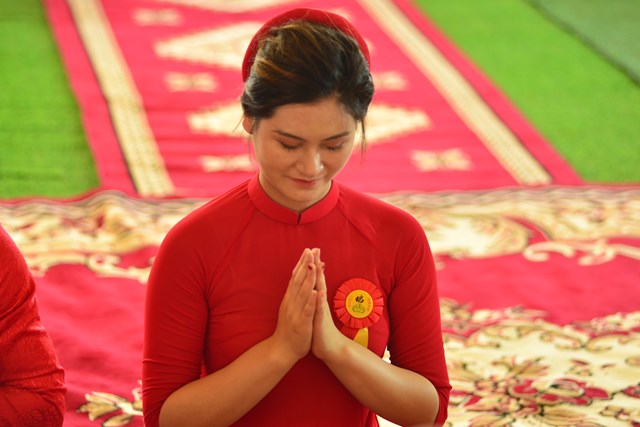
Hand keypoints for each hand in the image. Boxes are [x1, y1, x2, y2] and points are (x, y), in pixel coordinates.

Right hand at [271, 249, 317, 363]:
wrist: (281, 350)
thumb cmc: (289, 329)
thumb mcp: (291, 308)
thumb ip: (296, 294)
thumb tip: (300, 280)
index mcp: (290, 298)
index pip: (296, 276)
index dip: (302, 263)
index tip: (308, 249)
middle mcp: (291, 302)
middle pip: (299, 280)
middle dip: (306, 264)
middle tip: (311, 250)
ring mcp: (296, 312)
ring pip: (303, 293)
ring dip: (309, 279)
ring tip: (314, 265)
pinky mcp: (301, 323)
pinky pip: (307, 311)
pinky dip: (312, 301)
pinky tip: (316, 292)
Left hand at [310, 249, 347, 360]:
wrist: (330, 349)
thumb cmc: (320, 331)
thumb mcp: (316, 311)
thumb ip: (316, 299)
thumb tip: (315, 288)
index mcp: (316, 299)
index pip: (314, 278)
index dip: (312, 265)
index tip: (310, 250)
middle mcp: (320, 302)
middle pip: (318, 280)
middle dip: (316, 265)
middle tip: (316, 249)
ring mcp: (321, 311)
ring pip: (320, 291)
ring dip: (319, 278)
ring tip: (317, 264)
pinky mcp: (321, 322)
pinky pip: (320, 310)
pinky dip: (319, 300)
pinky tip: (320, 291)